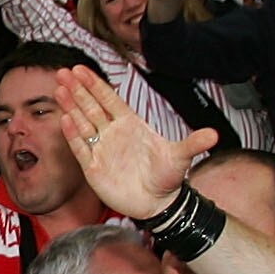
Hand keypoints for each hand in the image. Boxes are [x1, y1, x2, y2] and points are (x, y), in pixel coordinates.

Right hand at [55, 68, 212, 220]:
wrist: (158, 203)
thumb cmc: (167, 178)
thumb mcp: (181, 158)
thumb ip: (193, 143)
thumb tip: (215, 134)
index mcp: (130, 125)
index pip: (109, 100)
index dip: (95, 85)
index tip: (81, 70)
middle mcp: (113, 134)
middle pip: (91, 107)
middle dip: (78, 90)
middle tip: (63, 73)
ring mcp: (102, 150)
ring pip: (83, 124)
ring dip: (71, 107)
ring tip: (60, 90)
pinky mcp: (94, 168)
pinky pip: (81, 149)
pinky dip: (73, 135)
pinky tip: (66, 120)